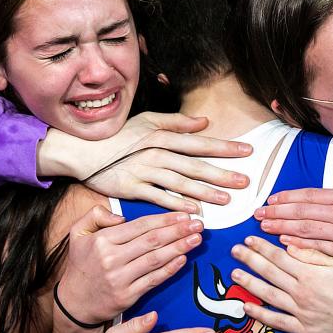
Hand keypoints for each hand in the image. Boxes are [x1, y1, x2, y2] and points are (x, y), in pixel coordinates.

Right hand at [40, 112, 251, 211]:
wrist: (85, 150)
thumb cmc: (119, 135)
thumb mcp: (148, 121)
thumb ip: (177, 122)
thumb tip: (204, 122)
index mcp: (163, 137)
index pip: (200, 143)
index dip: (224, 148)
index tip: (247, 152)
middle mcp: (157, 154)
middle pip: (195, 165)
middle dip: (222, 174)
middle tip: (245, 181)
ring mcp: (145, 172)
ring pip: (181, 183)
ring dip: (205, 192)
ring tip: (226, 199)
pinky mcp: (133, 188)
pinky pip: (159, 197)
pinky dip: (177, 204)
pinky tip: (195, 211)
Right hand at [57, 206, 202, 323]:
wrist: (73, 303)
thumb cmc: (80, 265)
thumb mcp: (77, 233)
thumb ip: (96, 215)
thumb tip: (121, 215)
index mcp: (102, 240)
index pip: (140, 226)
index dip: (164, 219)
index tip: (183, 214)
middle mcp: (111, 259)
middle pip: (152, 241)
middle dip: (178, 230)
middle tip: (198, 224)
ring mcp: (120, 278)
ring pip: (156, 259)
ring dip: (179, 248)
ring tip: (196, 238)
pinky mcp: (127, 296)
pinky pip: (153, 280)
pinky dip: (170, 269)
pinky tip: (184, 260)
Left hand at [230, 236, 332, 332]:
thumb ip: (317, 255)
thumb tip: (292, 245)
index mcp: (313, 273)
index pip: (280, 256)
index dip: (262, 246)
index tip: (249, 238)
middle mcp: (303, 292)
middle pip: (269, 272)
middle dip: (250, 259)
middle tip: (235, 250)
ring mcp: (303, 313)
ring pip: (268, 295)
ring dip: (249, 283)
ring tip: (235, 273)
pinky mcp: (306, 331)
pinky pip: (277, 322)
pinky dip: (260, 314)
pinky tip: (247, 307)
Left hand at [255, 166, 332, 283]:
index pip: (312, 194)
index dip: (288, 196)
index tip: (272, 199)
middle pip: (301, 210)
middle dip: (276, 211)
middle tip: (257, 213)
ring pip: (303, 228)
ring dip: (280, 226)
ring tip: (263, 226)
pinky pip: (314, 247)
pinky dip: (296, 243)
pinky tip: (282, 241)